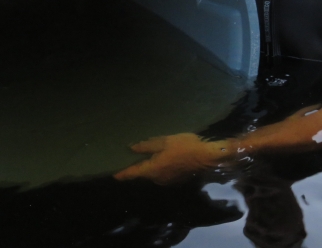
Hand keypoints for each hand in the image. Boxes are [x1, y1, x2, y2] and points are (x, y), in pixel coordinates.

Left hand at [114, 133, 233, 184]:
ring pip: (153, 173)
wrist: (207, 156)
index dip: (123, 174)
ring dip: (149, 166)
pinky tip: (161, 157)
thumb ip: (146, 146)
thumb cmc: (184, 146)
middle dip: (137, 167)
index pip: (133, 173)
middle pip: (143, 174)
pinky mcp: (176, 179)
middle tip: (129, 158)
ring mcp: (167, 180)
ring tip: (144, 156)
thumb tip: (131, 148)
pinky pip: (163, 173)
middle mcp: (158, 178)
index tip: (114, 175)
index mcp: (152, 169)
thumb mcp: (164, 141)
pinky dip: (159, 167)